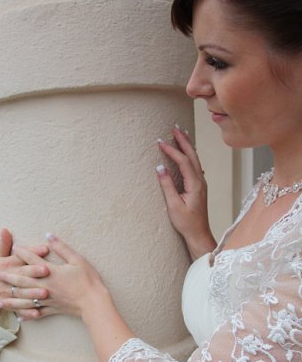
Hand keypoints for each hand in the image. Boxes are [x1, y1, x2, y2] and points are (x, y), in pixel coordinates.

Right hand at [0, 228, 50, 314]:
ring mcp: (8, 294)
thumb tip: (6, 229)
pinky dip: (27, 312)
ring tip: (45, 293)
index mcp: (6, 266)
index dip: (32, 253)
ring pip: (21, 294)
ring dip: (32, 294)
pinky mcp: (9, 305)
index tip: (45, 248)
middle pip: (21, 276)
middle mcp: (7, 279)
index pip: (20, 258)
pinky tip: (37, 313)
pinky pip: (19, 309)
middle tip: (47, 270)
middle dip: (33, 273)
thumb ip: (4, 244)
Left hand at [11, 235, 133, 361]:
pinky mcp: (52, 309)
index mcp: (51, 272)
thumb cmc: (88, 280)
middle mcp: (45, 286)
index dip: (22, 253)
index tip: (14, 248)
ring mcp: (47, 299)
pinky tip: (18, 316)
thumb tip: (49, 235)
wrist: (94, 303)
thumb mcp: (77, 260)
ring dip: (10, 299)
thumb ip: (62, 248)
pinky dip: (27, 314)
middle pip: (22, 281)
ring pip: (25, 299)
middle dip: (8, 277)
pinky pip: (37, 313)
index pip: (32, 260)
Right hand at [157, 126, 215, 259]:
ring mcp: (201, 183)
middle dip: (183, 141)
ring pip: (195, 159)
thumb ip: (167, 186)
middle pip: (192, 155)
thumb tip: (160, 168)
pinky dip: (189, 155)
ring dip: (187, 145)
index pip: (183, 161)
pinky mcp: (199, 186)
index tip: (160, 142)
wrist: (199, 234)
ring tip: (180, 134)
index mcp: (195, 184)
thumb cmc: (187, 223)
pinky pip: (194, 165)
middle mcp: (200, 181)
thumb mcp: (174, 205)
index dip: (172, 150)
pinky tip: (186, 152)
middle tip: (175, 128)